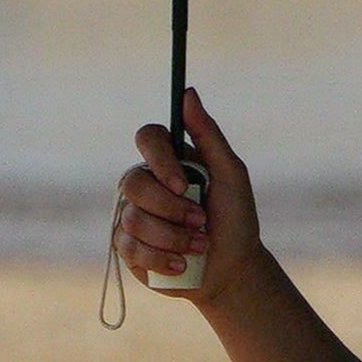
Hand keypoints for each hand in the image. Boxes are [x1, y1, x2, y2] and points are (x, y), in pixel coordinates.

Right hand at [116, 88, 267, 308]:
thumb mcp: (231, 174)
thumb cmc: (235, 218)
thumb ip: (208, 134)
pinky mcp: (125, 247)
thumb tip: (188, 92)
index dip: (160, 161)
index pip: (147, 138)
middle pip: (134, 183)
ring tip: (199, 246)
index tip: (184, 185)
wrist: (231, 269)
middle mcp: (145, 183)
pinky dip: (162, 258)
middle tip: (202, 222)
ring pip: (133, 219)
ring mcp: (131, 215)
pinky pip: (130, 248)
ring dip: (174, 238)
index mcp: (169, 160)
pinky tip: (181, 265)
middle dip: (172, 210)